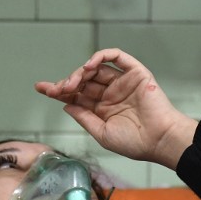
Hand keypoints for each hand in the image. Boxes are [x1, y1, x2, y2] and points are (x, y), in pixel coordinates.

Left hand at [35, 48, 196, 168]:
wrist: (159, 140)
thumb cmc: (134, 143)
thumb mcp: (101, 133)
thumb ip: (83, 117)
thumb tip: (66, 104)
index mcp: (102, 109)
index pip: (76, 95)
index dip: (58, 90)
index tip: (41, 88)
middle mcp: (111, 93)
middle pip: (83, 80)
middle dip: (67, 82)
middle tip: (56, 88)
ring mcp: (123, 82)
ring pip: (96, 68)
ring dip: (80, 71)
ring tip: (72, 82)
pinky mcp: (135, 73)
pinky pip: (117, 57)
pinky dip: (101, 56)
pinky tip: (89, 66)